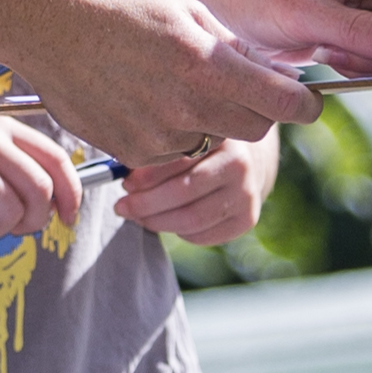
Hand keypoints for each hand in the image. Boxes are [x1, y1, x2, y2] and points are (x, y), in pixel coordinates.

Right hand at [0, 110, 82, 243]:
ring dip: (2, 229)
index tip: (69, 218)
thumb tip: (62, 207)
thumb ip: (26, 170)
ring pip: (12, 213)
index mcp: (7, 128)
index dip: (71, 194)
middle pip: (39, 190)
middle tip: (20, 226)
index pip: (56, 160)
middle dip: (36, 219)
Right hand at [4, 0, 315, 175]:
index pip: (282, 103)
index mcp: (207, 65)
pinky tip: (144, 98)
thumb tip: (266, 73)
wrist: (50, 26)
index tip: (307, 102)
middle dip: (259, 113)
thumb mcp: (187, 13)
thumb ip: (232, 47)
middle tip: (246, 90)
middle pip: (254, 130)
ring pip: (209, 141)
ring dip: (207, 121)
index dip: (304, 105)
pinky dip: (170, 131)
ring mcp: (158, 135)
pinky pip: (171, 150)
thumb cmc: (121, 8)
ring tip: (174, 84)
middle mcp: (187, 107)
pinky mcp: (131, 151)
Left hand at [112, 128, 273, 248]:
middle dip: (146, 203)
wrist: (249, 161)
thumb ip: (161, 151)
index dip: (148, 176)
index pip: (179, 161)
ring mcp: (246, 195)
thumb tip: (122, 175)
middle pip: (183, 192)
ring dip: (157, 221)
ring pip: (191, 219)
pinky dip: (177, 231)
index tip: (126, 184)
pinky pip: (201, 235)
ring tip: (137, 215)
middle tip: (122, 206)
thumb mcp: (188, 137)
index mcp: (221, 137)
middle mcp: (239, 165)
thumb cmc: (204, 148)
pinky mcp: (247, 219)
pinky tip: (165, 220)